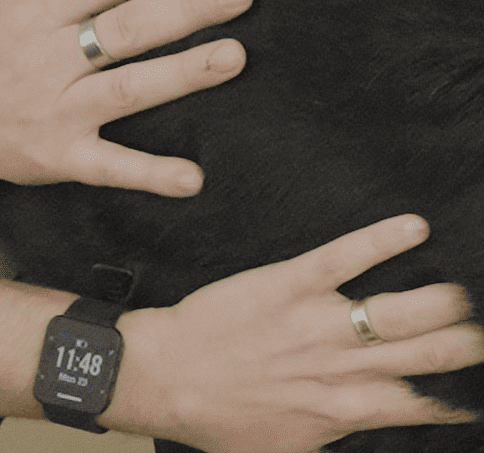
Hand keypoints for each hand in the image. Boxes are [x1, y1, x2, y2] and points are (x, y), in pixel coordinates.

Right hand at [0, 0, 252, 195]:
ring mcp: (59, 107)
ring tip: (234, 57)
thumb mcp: (17, 10)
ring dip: (182, 73)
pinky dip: (150, 173)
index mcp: (41, 12)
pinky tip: (192, 179)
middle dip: (186, 9)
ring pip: (128, 87)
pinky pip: (111, 165)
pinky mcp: (61, 155)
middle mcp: (53, 56)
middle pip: (129, 27)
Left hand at [107, 214, 483, 452]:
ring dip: (448, 299)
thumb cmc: (224, 425)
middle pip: (431, 355)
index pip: (429, 405)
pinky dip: (382, 240)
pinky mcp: (293, 284)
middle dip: (478, 344)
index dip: (471, 399)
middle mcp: (345, 368)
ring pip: (400, 311)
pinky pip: (344, 258)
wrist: (164, 379)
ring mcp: (321, 323)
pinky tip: (418, 226)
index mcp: (351, 411)